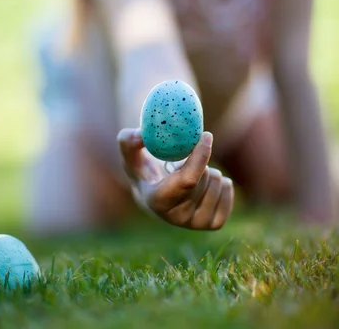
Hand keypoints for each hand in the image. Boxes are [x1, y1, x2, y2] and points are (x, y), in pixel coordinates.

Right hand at [117, 129, 233, 229]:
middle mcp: (178, 218)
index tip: (206, 135)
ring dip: (208, 170)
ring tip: (189, 176)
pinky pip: (228, 190)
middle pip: (205, 176)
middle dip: (199, 160)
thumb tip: (141, 134)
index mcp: (158, 201)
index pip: (188, 179)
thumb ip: (128, 140)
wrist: (155, 197)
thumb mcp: (130, 154)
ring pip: (218, 181)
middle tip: (182, 162)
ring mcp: (197, 223)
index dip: (200, 156)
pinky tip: (206, 183)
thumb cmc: (142, 170)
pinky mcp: (213, 223)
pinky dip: (222, 181)